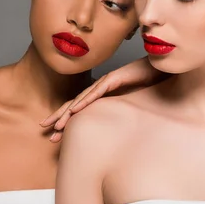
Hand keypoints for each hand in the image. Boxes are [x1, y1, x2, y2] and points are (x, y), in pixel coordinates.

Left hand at [40, 57, 164, 141]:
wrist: (161, 68)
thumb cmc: (149, 85)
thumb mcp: (131, 106)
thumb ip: (120, 115)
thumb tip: (114, 134)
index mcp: (102, 96)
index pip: (79, 109)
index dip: (65, 120)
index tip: (54, 135)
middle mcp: (100, 88)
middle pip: (74, 104)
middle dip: (58, 116)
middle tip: (43, 128)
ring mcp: (106, 82)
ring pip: (82, 99)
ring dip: (68, 112)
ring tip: (56, 125)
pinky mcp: (114, 79)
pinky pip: (97, 92)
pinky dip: (85, 101)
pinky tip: (75, 110)